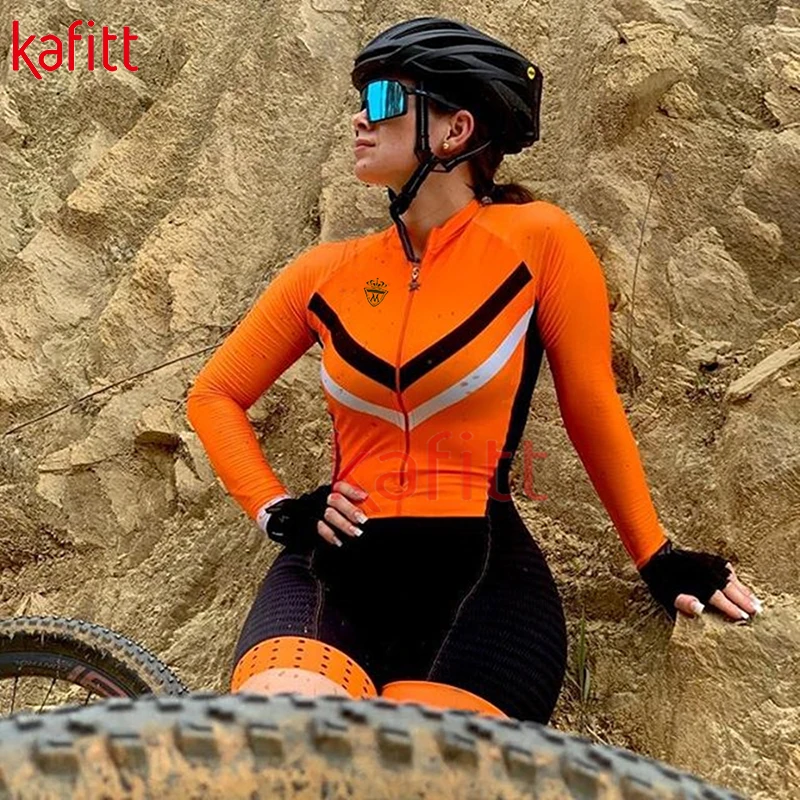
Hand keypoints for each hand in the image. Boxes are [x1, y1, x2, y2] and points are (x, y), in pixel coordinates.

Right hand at [316, 480, 369, 546]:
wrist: (323, 527)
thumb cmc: (349, 512)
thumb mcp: (354, 504)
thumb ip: (362, 504)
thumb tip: (381, 506)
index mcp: (337, 492)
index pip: (341, 486)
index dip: (352, 491)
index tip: (364, 497)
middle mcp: (329, 500)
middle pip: (336, 500)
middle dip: (350, 510)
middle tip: (362, 519)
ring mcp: (322, 513)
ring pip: (329, 514)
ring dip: (344, 524)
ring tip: (356, 532)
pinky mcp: (316, 526)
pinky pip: (320, 528)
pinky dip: (330, 535)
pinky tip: (340, 541)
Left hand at [638, 540, 763, 622]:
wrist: (657, 557)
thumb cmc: (662, 581)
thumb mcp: (667, 595)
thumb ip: (684, 603)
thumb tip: (700, 610)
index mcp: (698, 583)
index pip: (719, 599)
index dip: (732, 609)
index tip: (743, 618)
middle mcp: (707, 572)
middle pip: (730, 588)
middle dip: (744, 601)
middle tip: (757, 612)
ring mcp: (709, 564)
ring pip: (732, 578)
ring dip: (744, 590)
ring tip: (755, 602)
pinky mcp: (709, 558)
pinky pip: (727, 568)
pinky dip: (736, 578)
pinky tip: (741, 585)